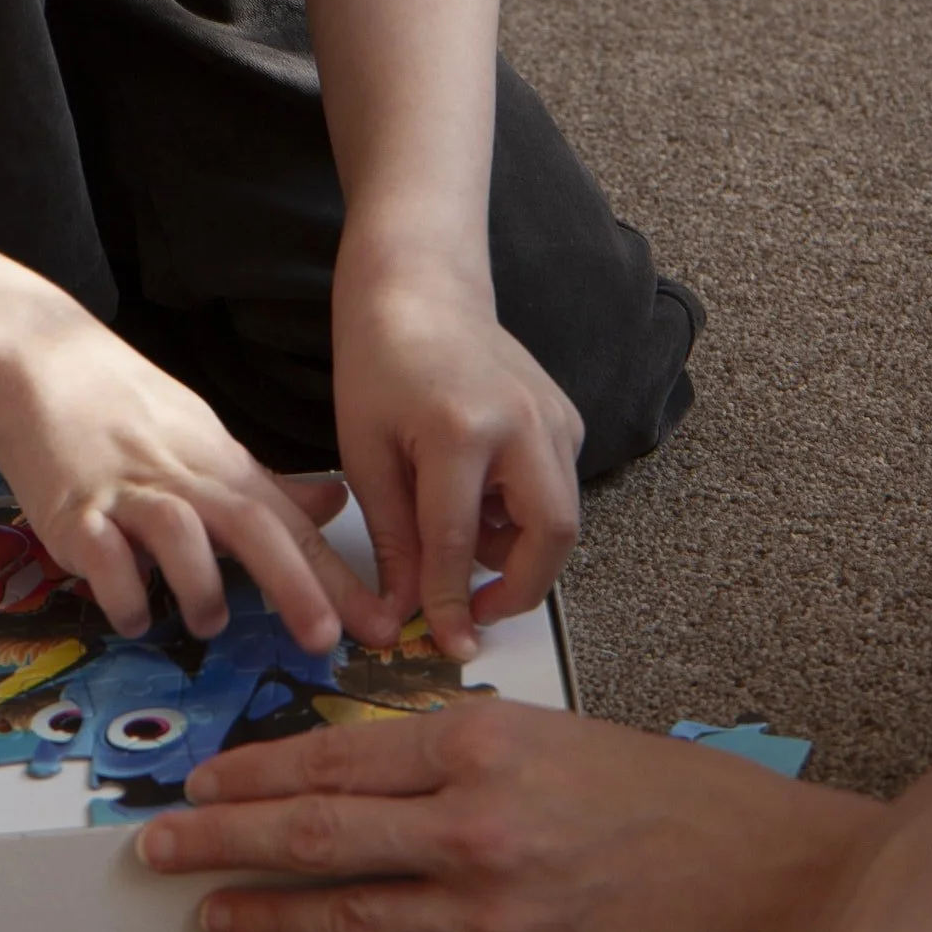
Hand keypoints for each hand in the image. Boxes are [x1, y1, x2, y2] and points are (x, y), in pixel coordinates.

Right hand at [0, 315, 401, 652]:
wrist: (39, 358)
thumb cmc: (124, 406)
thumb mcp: (205, 436)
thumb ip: (265, 483)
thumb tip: (336, 505)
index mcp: (220, 463)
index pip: (291, 523)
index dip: (339, 576)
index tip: (385, 623)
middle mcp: (182, 475)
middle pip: (251, 525)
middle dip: (295, 585)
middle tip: (326, 639)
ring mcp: (125, 489)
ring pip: (179, 532)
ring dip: (202, 585)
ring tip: (210, 621)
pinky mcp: (72, 506)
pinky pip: (102, 554)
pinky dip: (121, 591)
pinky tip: (131, 615)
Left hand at [136, 699, 880, 931]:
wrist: (762, 881)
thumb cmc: (666, 793)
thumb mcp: (553, 734)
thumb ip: (459, 749)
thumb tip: (373, 767)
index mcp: (480, 743)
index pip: (335, 755)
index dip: (257, 773)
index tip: (202, 784)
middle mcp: (471, 823)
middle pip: (316, 828)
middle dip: (223, 837)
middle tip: (156, 844)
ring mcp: (489, 910)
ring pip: (345, 909)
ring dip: (262, 910)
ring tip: (202, 909)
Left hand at [333, 271, 583, 657]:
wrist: (419, 288)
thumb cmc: (377, 361)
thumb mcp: (365, 451)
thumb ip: (394, 535)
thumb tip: (407, 610)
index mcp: (459, 430)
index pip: (459, 542)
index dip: (450, 603)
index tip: (447, 644)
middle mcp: (523, 423)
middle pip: (551, 536)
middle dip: (520, 590)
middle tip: (477, 613)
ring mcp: (554, 417)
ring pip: (561, 516)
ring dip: (518, 549)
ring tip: (458, 534)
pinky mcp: (566, 416)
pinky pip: (558, 487)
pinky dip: (524, 514)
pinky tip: (478, 497)